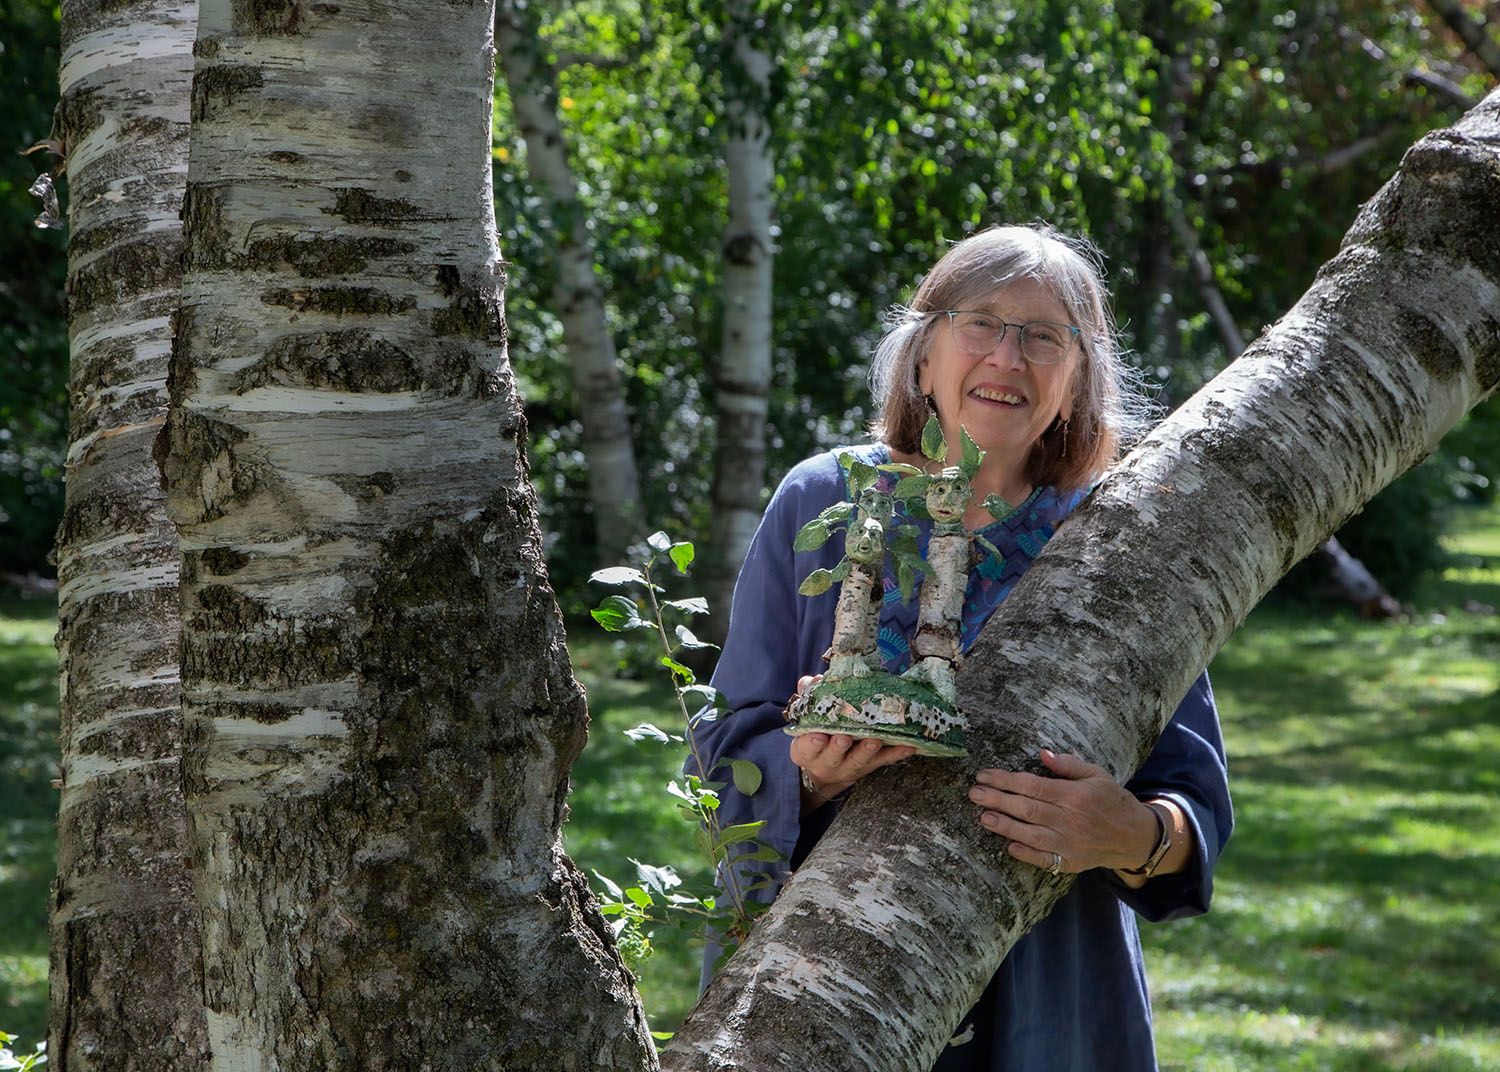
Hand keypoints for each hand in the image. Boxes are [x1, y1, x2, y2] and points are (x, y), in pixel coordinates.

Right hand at [790, 675, 915, 801]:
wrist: (825, 771)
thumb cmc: (816, 735)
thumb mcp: (805, 720)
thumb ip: (808, 699)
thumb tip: (814, 680)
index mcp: (808, 750)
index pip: (807, 748)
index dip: (812, 743)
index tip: (818, 737)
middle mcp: (828, 762)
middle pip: (833, 756)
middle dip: (838, 747)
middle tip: (844, 738)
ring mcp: (850, 766)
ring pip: (859, 760)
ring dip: (867, 750)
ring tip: (875, 740)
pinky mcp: (869, 767)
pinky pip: (884, 760)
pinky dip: (896, 753)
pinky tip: (908, 746)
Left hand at [968, 749, 1158, 874]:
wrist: (1135, 836)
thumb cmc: (1112, 800)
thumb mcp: (1096, 775)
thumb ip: (1069, 765)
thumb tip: (1042, 753)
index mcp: (1075, 795)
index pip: (1033, 785)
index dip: (1006, 780)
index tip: (984, 775)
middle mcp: (1071, 820)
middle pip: (1027, 809)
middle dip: (998, 800)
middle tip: (974, 793)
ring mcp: (1070, 844)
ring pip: (1032, 836)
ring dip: (1005, 827)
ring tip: (983, 817)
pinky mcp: (1071, 863)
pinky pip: (1045, 860)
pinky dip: (1027, 854)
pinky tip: (1008, 846)